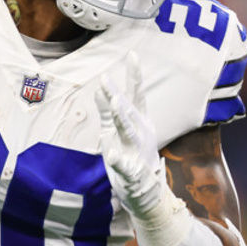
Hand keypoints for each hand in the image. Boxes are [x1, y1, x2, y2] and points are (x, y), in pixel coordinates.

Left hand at [95, 53, 165, 221]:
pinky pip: (123, 164)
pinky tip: (113, 155)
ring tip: (114, 104)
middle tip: (106, 79)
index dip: (134, 76)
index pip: (136, 95)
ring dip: (121, 117)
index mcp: (140, 122)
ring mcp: (136, 151)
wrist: (146, 190)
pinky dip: (118, 159)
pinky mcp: (130, 171)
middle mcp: (141, 133)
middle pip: (128, 110)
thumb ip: (107, 111)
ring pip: (128, 132)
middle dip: (117, 94)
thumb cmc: (131, 155)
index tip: (132, 55)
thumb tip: (100, 90)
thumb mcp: (118, 131)